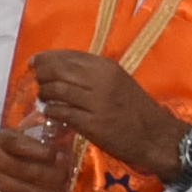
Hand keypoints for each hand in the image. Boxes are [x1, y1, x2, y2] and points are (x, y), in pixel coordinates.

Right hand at [0, 111, 84, 191]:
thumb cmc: (3, 148)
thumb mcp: (12, 136)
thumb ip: (33, 139)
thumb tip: (64, 147)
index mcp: (1, 142)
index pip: (25, 147)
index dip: (46, 153)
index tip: (61, 156)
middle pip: (32, 172)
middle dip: (56, 176)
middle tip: (67, 177)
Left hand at [26, 51, 191, 182]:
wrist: (156, 135)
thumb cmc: (136, 109)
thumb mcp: (118, 81)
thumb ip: (93, 73)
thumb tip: (60, 68)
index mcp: (107, 67)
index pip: (69, 55)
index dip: (48, 57)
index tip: (35, 61)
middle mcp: (101, 81)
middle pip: (59, 70)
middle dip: (42, 74)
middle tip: (36, 80)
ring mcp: (96, 103)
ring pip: (57, 90)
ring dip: (44, 93)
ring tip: (43, 97)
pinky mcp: (92, 124)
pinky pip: (62, 113)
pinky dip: (52, 111)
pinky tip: (50, 113)